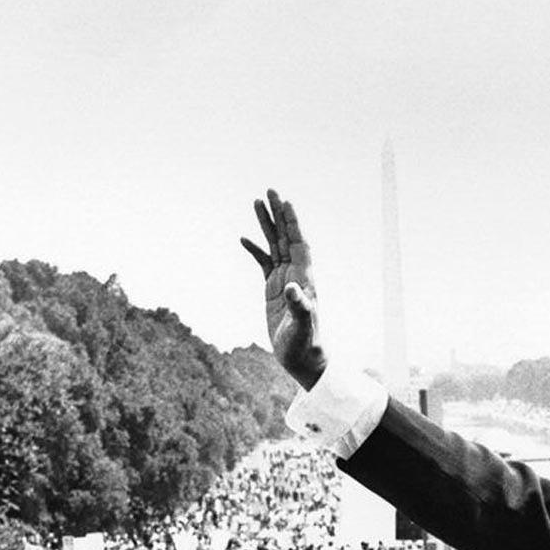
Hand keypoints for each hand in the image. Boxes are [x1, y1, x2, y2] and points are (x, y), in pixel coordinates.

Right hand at [241, 189, 325, 389]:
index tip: (286, 202)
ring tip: (256, 203)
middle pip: (286, 237)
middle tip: (269, 191)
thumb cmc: (305, 345)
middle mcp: (296, 274)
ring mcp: (284, 280)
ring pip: (274, 245)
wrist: (303, 359)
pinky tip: (244, 239)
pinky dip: (255, 250)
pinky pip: (263, 263)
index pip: (299, 243)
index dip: (293, 223)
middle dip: (278, 214)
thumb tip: (292, 288)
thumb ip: (300, 307)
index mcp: (304, 278)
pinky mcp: (273, 290)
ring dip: (266, 225)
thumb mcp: (302, 327)